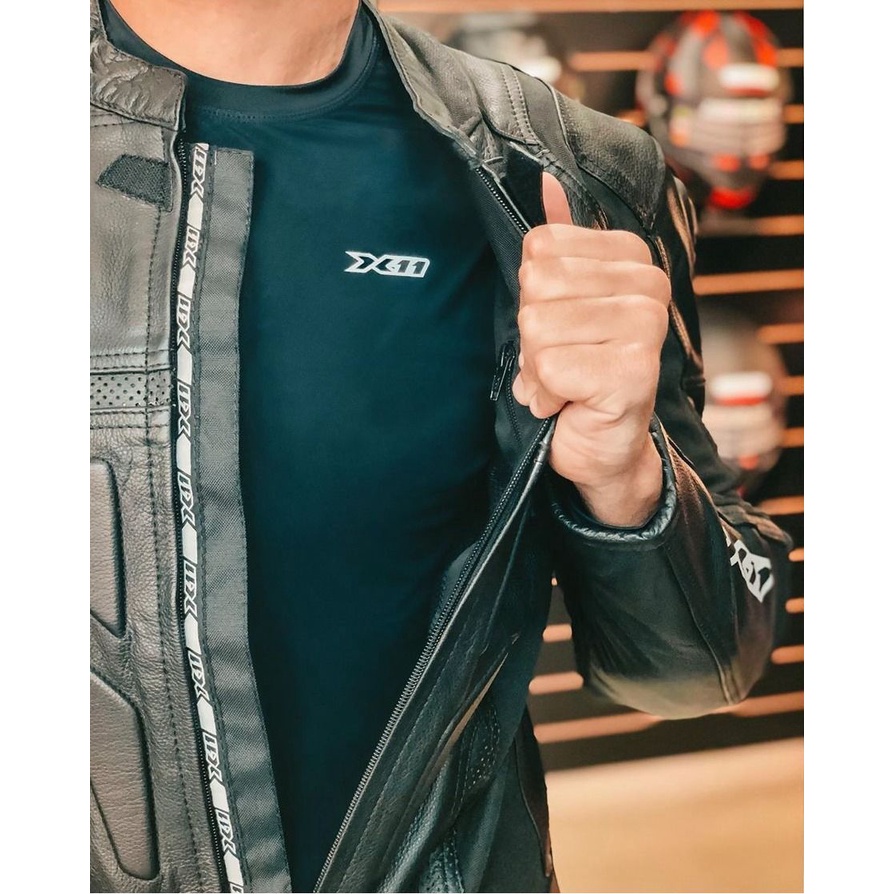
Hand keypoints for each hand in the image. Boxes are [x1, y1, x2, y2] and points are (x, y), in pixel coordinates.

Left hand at [513, 172, 669, 526]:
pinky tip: (569, 403)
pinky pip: (550, 367)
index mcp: (631, 256)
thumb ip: (559, 243)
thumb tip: (547, 178)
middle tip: (560, 359)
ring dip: (537, 367)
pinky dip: (546, 395)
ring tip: (564, 382)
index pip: (540, 246)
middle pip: (536, 284)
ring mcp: (646, 326)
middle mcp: (648, 284)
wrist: (602, 445)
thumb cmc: (577, 372)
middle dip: (532, 334)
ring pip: (539, 326)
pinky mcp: (635, 371)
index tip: (560, 327)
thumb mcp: (559, 302)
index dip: (533, 296)